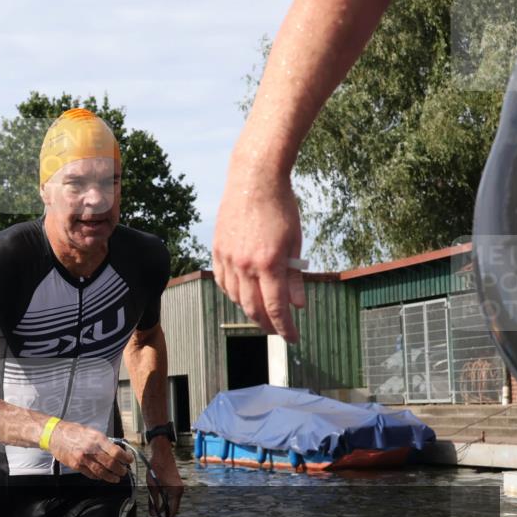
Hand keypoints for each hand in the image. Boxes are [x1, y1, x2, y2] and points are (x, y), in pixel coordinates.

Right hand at [49, 422, 132, 481]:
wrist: (54, 435)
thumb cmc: (73, 431)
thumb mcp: (91, 431)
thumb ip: (103, 441)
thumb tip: (115, 450)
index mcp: (97, 438)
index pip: (116, 452)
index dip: (126, 458)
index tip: (129, 460)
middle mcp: (91, 449)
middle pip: (111, 464)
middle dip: (120, 470)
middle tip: (124, 471)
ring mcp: (83, 459)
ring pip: (102, 472)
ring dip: (111, 477)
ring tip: (116, 478)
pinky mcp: (76, 466)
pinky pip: (91, 474)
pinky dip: (99, 477)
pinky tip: (102, 477)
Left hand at [145, 442, 182, 516]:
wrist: (161, 452)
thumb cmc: (156, 468)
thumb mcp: (152, 486)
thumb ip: (154, 500)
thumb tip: (154, 514)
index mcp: (176, 492)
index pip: (171, 512)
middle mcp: (179, 491)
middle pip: (172, 509)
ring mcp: (177, 488)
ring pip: (171, 504)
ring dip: (163, 511)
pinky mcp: (174, 485)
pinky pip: (169, 498)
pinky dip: (163, 503)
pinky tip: (156, 508)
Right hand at [213, 157, 305, 341]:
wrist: (254, 178)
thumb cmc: (281, 207)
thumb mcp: (295, 242)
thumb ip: (295, 276)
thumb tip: (298, 305)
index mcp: (269, 262)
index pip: (276, 307)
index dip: (285, 327)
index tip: (293, 338)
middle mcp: (245, 264)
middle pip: (253, 307)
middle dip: (267, 323)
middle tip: (277, 330)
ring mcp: (228, 257)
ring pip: (236, 297)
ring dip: (250, 309)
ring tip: (262, 312)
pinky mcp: (218, 250)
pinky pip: (223, 282)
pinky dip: (233, 293)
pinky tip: (242, 294)